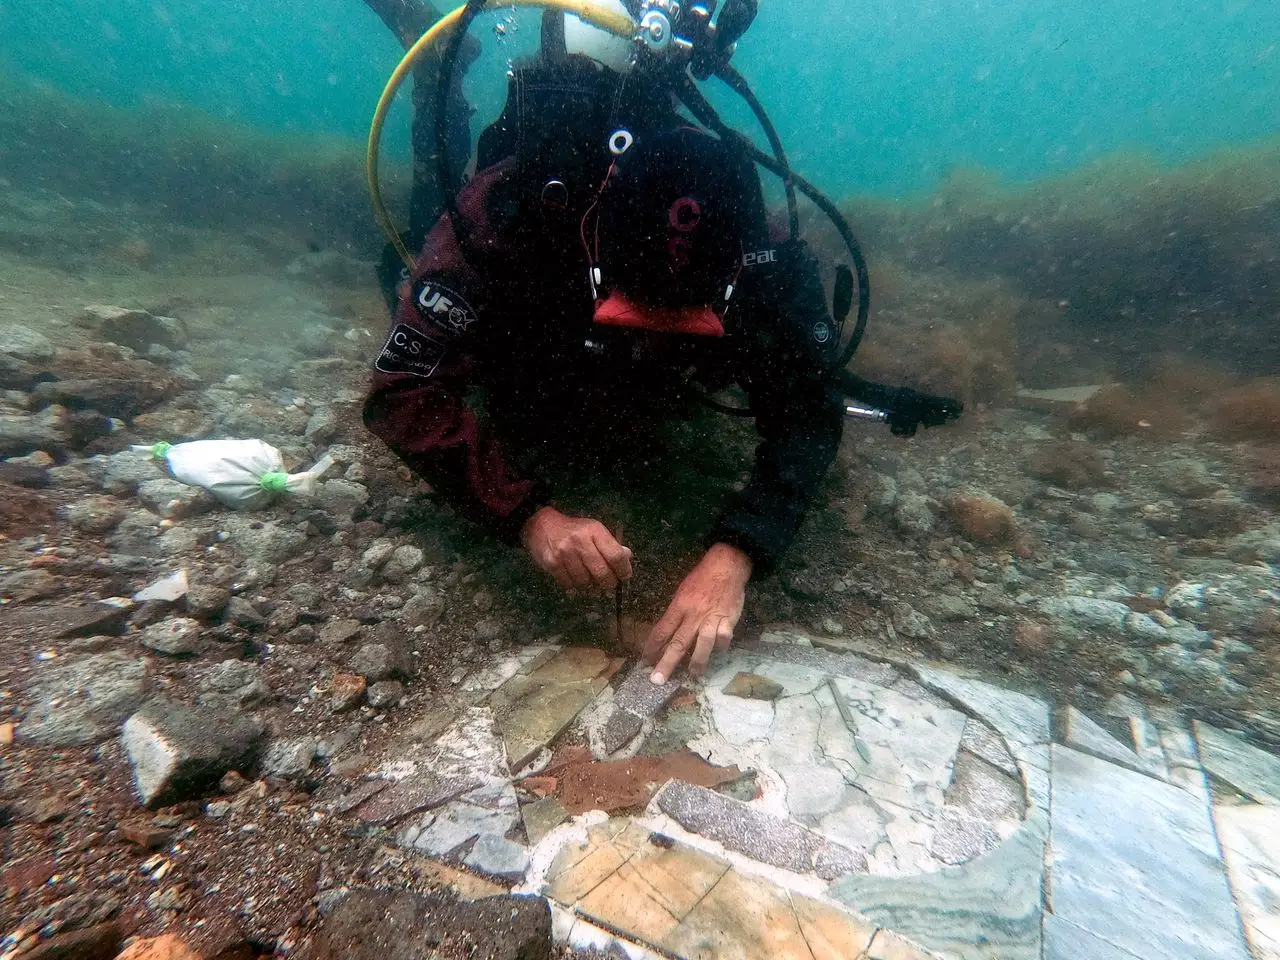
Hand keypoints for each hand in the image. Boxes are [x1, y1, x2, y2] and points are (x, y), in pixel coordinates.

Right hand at [521, 506, 631, 592]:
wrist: (542, 525)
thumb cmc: (573, 529)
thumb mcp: (594, 530)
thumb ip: (610, 544)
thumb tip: (627, 556)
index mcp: (594, 531)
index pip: (615, 555)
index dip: (623, 570)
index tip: (624, 576)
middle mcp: (580, 542)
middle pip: (602, 572)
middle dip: (608, 584)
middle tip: (609, 585)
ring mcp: (565, 553)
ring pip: (585, 582)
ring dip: (591, 588)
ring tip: (592, 585)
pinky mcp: (552, 563)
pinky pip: (569, 584)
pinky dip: (575, 589)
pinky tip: (577, 585)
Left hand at [644, 543, 751, 683]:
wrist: (726, 566)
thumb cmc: (701, 578)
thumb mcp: (682, 591)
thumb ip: (676, 612)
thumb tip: (666, 633)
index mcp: (679, 606)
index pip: (662, 630)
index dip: (652, 647)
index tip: (645, 661)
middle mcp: (693, 615)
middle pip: (678, 642)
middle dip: (666, 663)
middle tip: (657, 680)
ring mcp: (712, 618)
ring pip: (702, 644)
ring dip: (697, 662)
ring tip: (692, 675)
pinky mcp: (728, 620)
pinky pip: (724, 637)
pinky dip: (721, 646)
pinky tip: (718, 652)